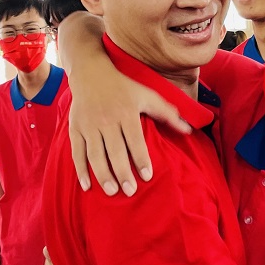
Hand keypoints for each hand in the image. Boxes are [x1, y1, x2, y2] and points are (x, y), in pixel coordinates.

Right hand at [67, 54, 190, 196]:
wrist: (91, 73)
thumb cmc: (124, 87)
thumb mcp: (147, 95)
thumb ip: (167, 113)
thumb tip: (189, 130)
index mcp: (126, 112)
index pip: (135, 139)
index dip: (141, 158)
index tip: (147, 176)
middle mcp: (107, 120)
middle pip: (115, 150)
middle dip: (122, 172)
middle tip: (130, 191)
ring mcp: (89, 125)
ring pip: (95, 154)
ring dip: (102, 174)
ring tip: (112, 191)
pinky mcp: (76, 129)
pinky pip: (77, 152)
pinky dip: (80, 170)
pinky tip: (87, 186)